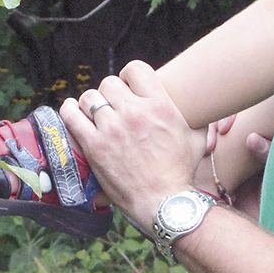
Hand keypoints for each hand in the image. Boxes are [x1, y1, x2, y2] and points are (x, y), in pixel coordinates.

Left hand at [59, 61, 207, 227]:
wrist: (165, 203)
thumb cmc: (182, 171)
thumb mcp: (197, 138)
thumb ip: (198, 118)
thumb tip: (203, 109)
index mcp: (159, 105)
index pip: (134, 69)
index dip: (128, 76)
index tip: (127, 88)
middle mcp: (135, 112)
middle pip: (109, 84)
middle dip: (110, 94)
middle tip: (112, 107)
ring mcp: (113, 129)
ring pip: (90, 97)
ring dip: (90, 104)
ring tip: (93, 114)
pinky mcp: (95, 147)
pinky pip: (72, 117)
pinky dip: (69, 111)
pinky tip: (72, 112)